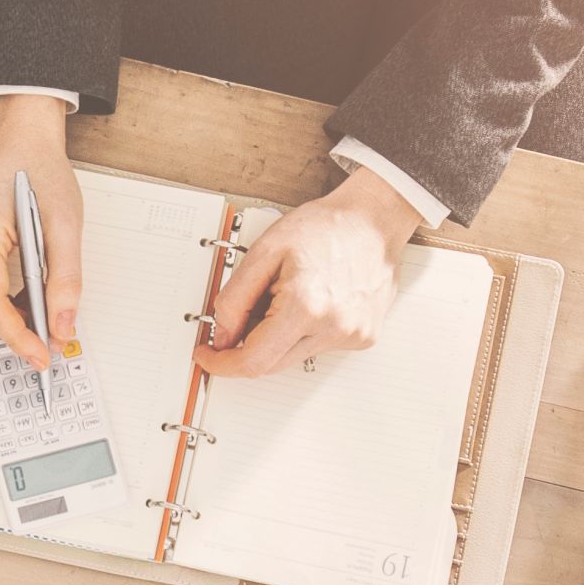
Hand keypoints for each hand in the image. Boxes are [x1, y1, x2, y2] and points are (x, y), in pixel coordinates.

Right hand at [0, 96, 84, 368]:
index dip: (16, 336)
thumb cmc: (39, 171)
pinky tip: (16, 300)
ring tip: (35, 316)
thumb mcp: (66, 225)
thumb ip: (65, 279)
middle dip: (11, 331)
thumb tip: (63, 323)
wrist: (23, 143)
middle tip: (48, 337)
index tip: (40, 353)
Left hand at [196, 176, 416, 379]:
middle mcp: (333, 328)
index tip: (209, 356)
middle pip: (272, 364)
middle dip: (248, 346)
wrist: (374, 220)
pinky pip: (319, 346)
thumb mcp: (265, 251)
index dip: (223, 363)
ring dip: (278, 336)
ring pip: (294, 356)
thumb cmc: (326, 227)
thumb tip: (223, 335)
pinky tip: (313, 300)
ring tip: (288, 294)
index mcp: (305, 306)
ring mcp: (352, 336)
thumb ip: (235, 298)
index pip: (253, 359)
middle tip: (244, 315)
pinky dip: (304, 330)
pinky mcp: (364, 338)